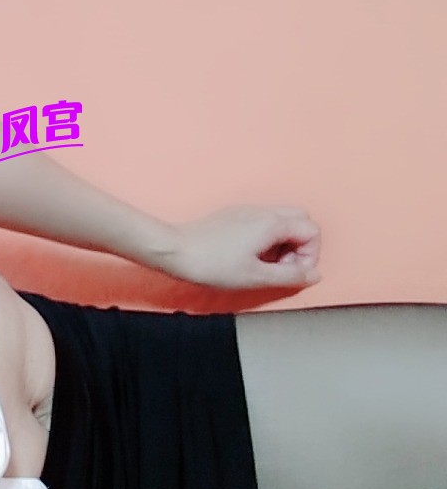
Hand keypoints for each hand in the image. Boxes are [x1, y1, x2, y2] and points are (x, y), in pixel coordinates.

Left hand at [161, 205, 320, 289]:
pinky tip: (248, 256)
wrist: (175, 250)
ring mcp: (245, 211)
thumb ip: (290, 276)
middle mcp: (261, 211)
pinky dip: (266, 237)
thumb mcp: (256, 277)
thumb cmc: (211, 264)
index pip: (312, 231)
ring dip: (283, 242)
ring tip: (264, 264)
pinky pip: (261, 221)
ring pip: (281, 219)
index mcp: (271, 223)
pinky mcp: (232, 216)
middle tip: (281, 267)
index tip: (291, 273)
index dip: (309, 256)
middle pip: (300, 220)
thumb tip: (314, 275)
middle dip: (300, 245)